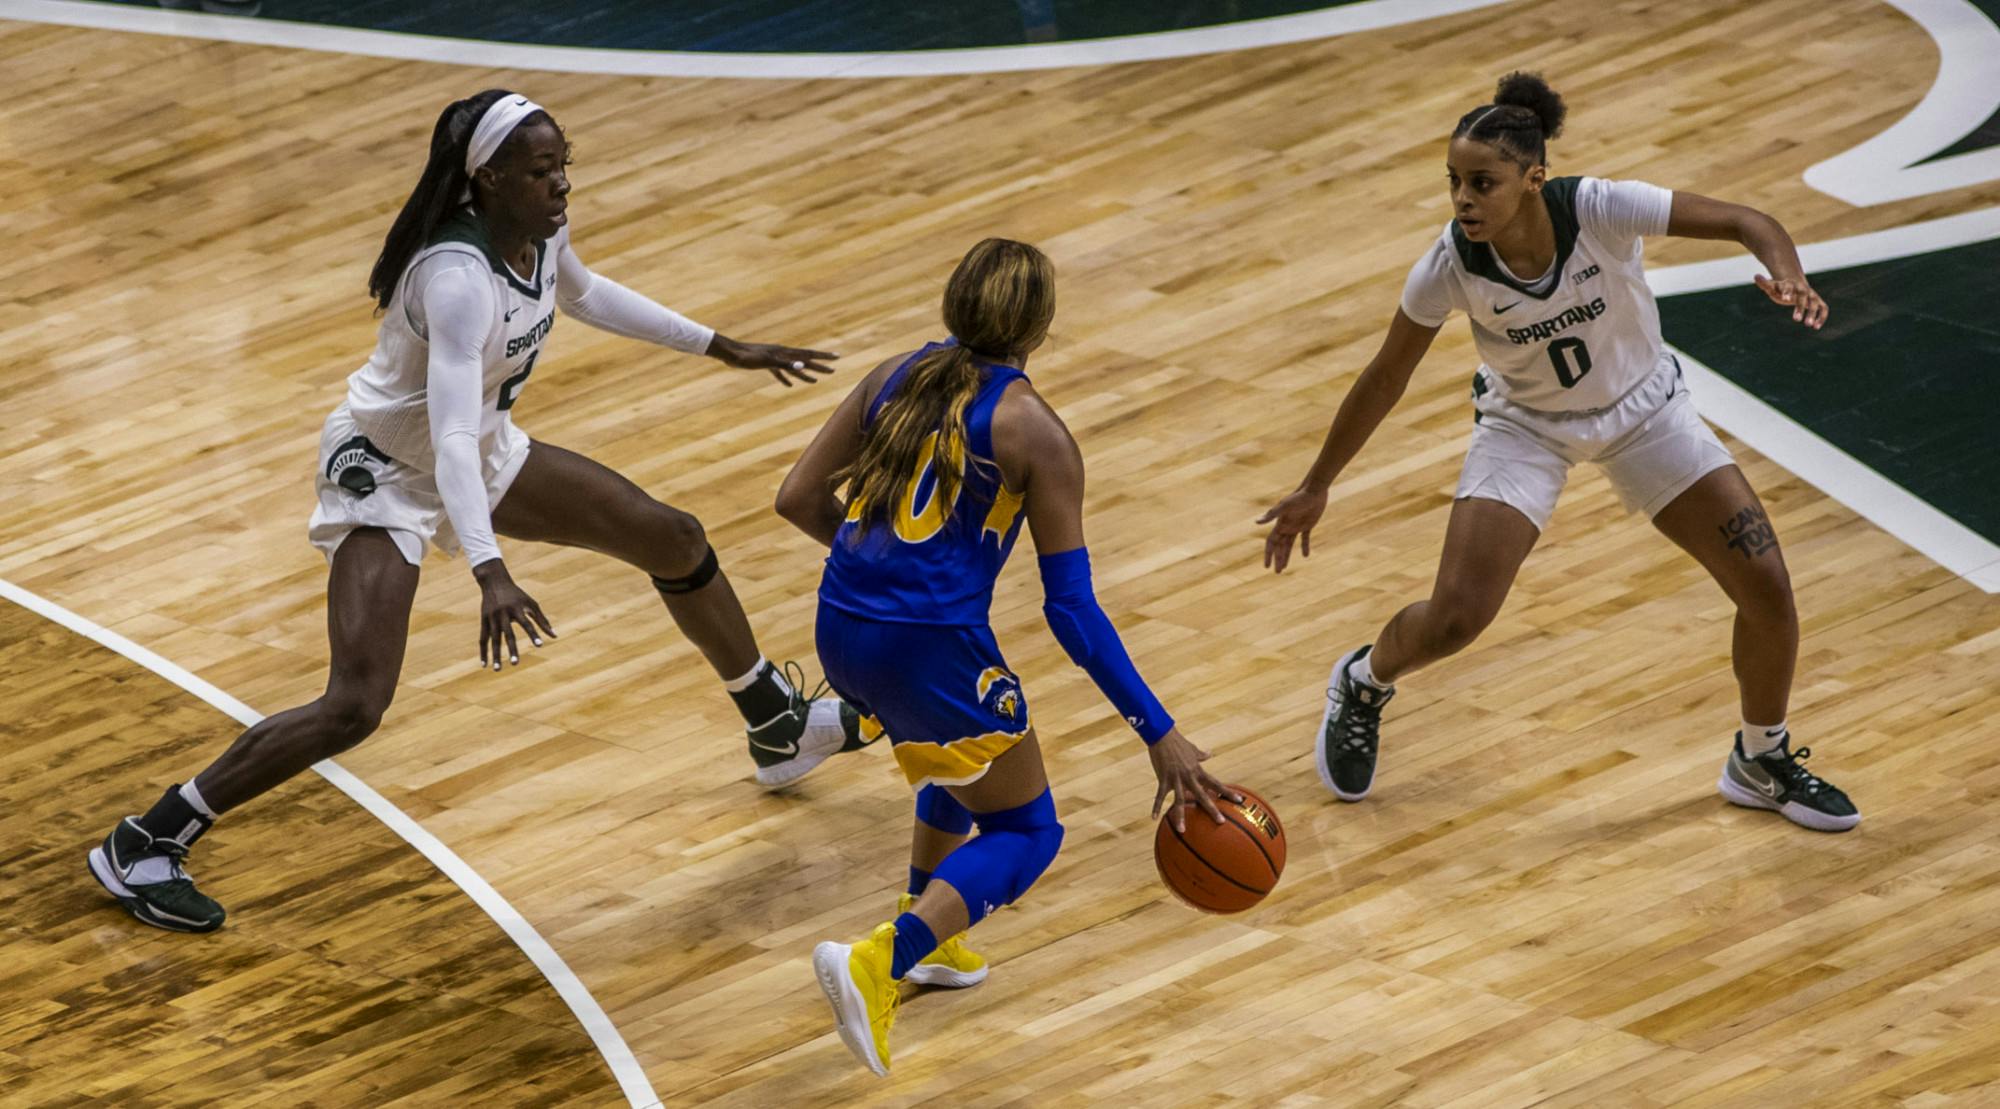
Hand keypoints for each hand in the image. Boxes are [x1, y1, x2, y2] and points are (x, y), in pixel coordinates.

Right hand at [472, 560, 555, 671]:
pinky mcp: (483, 620)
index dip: (533, 634)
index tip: (540, 645)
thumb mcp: (531, 604)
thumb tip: (554, 636)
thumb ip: (542, 620)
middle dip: (511, 649)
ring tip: (498, 669)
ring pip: (493, 639)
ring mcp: (491, 618)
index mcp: (516, 608)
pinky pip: (483, 639)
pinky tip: (485, 664)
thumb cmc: (517, 595)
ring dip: (495, 655)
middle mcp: (503, 614)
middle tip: (515, 663)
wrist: (494, 582)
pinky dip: (483, 651)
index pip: (527, 624)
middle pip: (507, 635)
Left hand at [708, 334, 838, 386]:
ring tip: (815, 380)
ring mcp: (775, 359)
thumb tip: (802, 366)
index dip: (823, 357)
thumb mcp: (768, 361)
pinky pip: (780, 373)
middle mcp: (783, 354)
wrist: (730, 353)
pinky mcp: (766, 364)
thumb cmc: (748, 357)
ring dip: (806, 373)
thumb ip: (785, 364)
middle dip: (820, 365)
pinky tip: (788, 385)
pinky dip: (786, 378)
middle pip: (805, 360)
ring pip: (795, 367)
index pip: (809, 355)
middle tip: (834, 369)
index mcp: (785, 353)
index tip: (837, 358)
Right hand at [1148, 729, 1241, 832]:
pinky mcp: (1163, 779)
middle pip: (1202, 795)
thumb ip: (1201, 754)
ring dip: (1181, 816)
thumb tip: (1209, 754)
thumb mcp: (1193, 749)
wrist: (1162, 735)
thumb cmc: (1178, 742)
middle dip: (1212, 809)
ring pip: (1180, 800)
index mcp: (1198, 770)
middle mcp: (1189, 776)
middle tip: (1220, 821)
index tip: (1239, 800)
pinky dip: (1156, 807)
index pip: (1216, 784)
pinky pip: (1160, 796)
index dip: (1227, 792)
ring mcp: (1176, 779)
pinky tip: (1154, 818)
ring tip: (1182, 830)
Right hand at [1256, 484, 1327, 572]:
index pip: (1271, 543)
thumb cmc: (1298, 497)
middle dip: (1277, 559)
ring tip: (1285, 567)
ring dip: (1287, 556)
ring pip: (1290, 545)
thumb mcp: (1285, 506)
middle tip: (1277, 572)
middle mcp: (1286, 526)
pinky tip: (1306, 556)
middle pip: (1280, 546)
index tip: (1266, 566)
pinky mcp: (1308, 525)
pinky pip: (1305, 539)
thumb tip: (1256, 522)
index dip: (1268, 554)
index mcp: (1280, 524)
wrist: (1314, 490)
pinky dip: (1305, 547)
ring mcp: (1297, 526)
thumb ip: (1271, 514)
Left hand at [1753, 274, 1827, 329]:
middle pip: (1803, 295)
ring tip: (1808, 325)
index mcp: (1790, 284)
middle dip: (1800, 307)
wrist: (1795, 287)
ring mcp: (1812, 295)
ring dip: (1812, 313)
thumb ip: (1764, 284)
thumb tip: (1756, 276)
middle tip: (1796, 320)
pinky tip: (1816, 327)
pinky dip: (1821, 317)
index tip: (1785, 299)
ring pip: (1814, 303)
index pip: (1788, 286)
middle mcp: (1803, 288)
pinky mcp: (1818, 302)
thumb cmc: (1781, 289)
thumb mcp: (1772, 287)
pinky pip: (1823, 308)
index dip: (1787, 292)